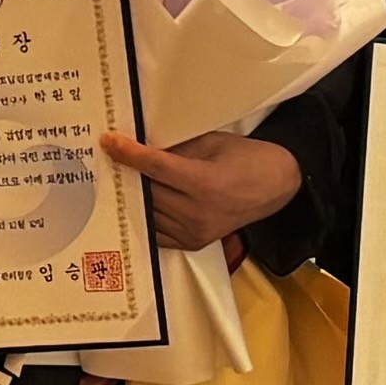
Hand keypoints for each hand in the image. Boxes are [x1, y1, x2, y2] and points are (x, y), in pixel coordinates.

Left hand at [101, 126, 304, 257]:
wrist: (277, 186)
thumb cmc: (247, 159)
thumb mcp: (212, 143)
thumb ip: (176, 148)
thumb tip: (142, 145)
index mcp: (204, 182)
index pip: (155, 167)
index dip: (129, 153)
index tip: (108, 141)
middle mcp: (197, 212)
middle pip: (148, 191)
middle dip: (129, 173)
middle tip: (111, 156)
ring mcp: (194, 231)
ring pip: (148, 212)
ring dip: (135, 195)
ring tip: (123, 177)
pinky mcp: (193, 243)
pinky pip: (156, 231)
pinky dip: (145, 216)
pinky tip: (139, 201)